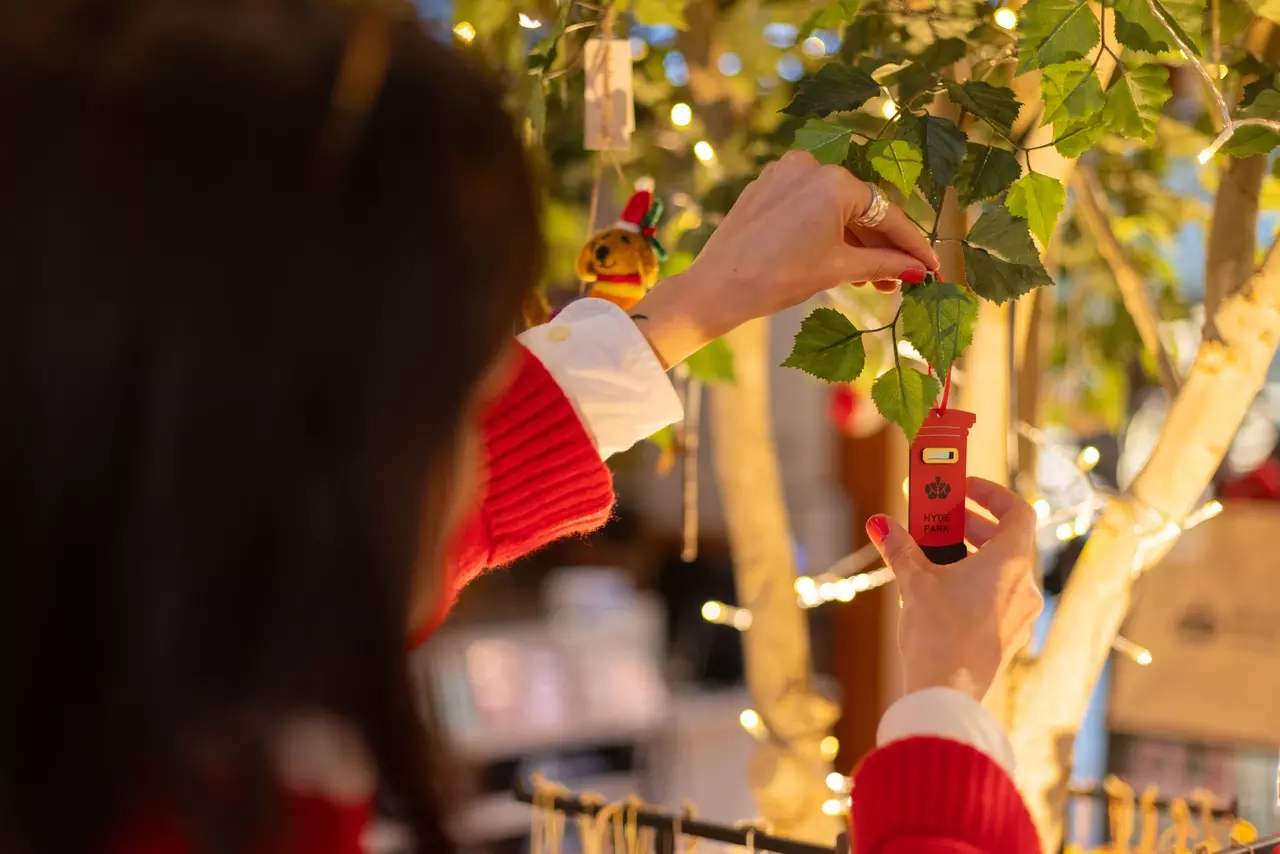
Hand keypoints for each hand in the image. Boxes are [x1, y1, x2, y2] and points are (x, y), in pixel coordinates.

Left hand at [632, 149, 938, 366]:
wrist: (717, 287)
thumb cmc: (778, 278)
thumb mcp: (838, 270)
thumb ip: (882, 263)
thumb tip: (916, 270)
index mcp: (834, 181)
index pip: (885, 214)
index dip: (911, 245)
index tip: (931, 267)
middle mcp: (810, 166)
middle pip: (860, 208)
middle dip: (881, 246)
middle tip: (900, 280)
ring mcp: (784, 172)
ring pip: (833, 207)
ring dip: (854, 241)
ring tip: (872, 279)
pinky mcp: (765, 185)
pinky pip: (808, 205)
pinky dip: (826, 229)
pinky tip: (840, 259)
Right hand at [865, 478, 1042, 702]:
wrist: (947, 692)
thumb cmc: (938, 631)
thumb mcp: (914, 581)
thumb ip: (900, 548)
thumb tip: (880, 524)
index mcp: (1010, 563)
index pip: (1017, 511)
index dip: (991, 494)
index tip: (961, 490)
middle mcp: (1023, 586)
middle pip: (1006, 540)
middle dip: (970, 525)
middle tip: (938, 520)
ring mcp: (1020, 615)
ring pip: (1001, 570)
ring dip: (970, 554)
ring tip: (931, 555)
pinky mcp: (1009, 637)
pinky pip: (997, 596)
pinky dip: (974, 582)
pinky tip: (940, 590)